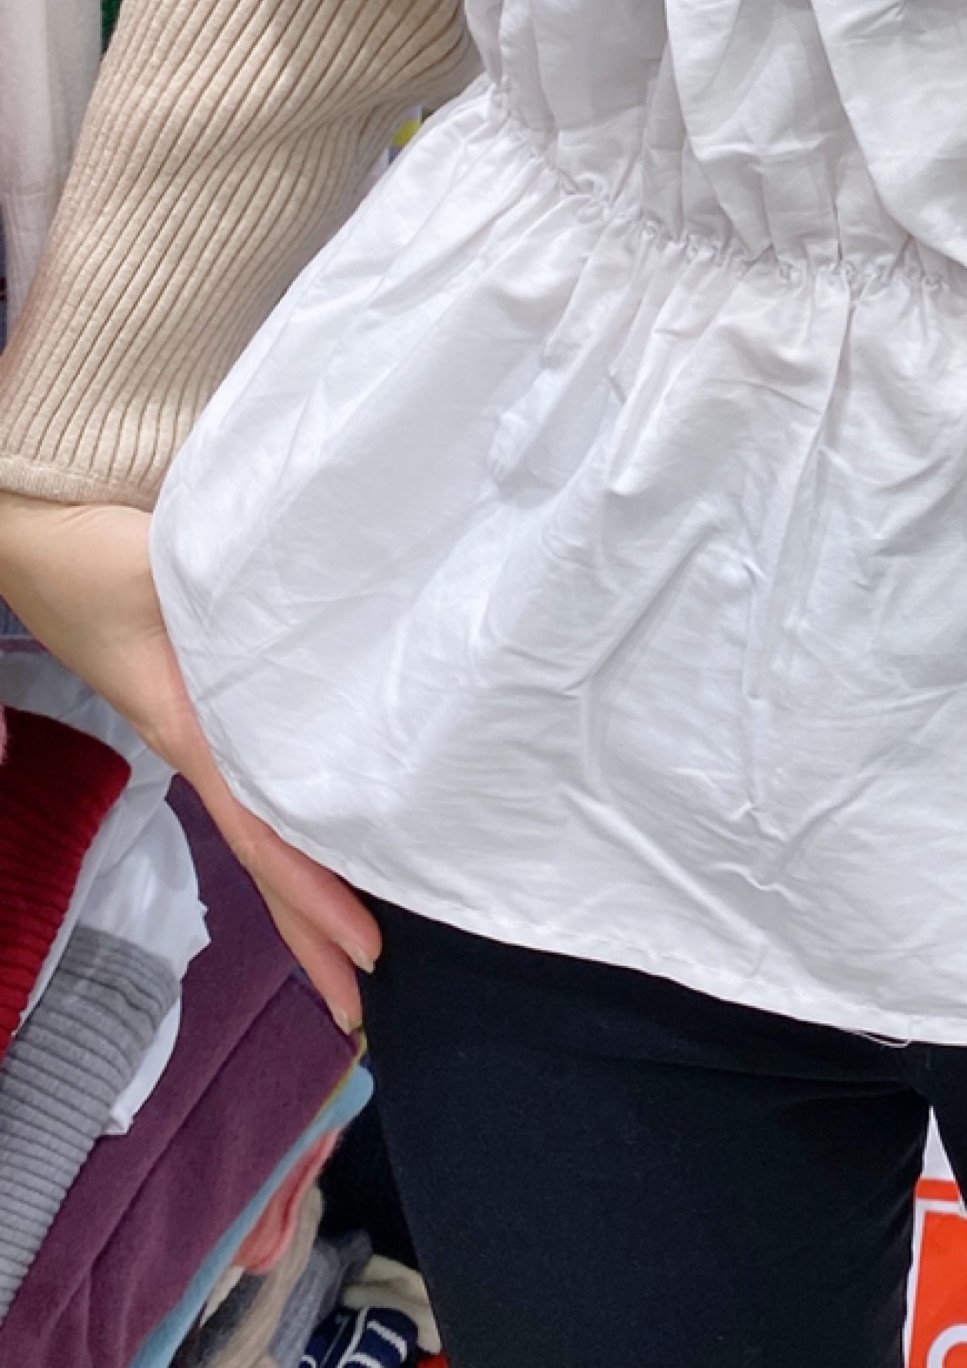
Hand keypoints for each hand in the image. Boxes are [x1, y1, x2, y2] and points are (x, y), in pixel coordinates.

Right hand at [0, 493, 379, 1030]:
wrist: (36, 524)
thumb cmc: (94, 548)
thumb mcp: (162, 577)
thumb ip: (235, 597)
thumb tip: (314, 619)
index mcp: (191, 728)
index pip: (265, 835)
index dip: (314, 896)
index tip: (367, 957)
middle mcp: (199, 740)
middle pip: (266, 855)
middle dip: (310, 931)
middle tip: (364, 1006)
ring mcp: (198, 725)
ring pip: (262, 824)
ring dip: (302, 887)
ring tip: (353, 950)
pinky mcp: (201, 696)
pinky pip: (256, 778)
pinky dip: (291, 821)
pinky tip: (322, 836)